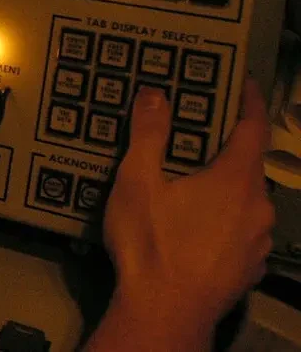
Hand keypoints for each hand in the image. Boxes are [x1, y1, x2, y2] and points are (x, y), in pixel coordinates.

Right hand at [97, 81, 272, 349]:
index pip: (254, 128)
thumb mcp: (138, 181)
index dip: (250, 102)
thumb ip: (149, 134)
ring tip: (190, 186)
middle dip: (225, 149)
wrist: (164, 313)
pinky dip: (223, 220)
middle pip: (248, 166)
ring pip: (245, 201)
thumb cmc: (151, 243)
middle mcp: (258, 208)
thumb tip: (156, 94)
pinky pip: (242, 231)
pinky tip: (196, 228)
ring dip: (224, 188)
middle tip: (196, 139)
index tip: (245, 84)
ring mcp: (257, 242)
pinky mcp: (249, 269)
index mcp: (236, 180)